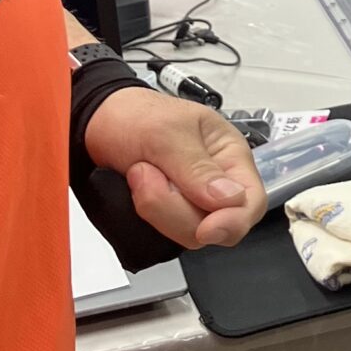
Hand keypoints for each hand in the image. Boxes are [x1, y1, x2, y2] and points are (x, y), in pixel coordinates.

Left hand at [84, 86, 266, 250]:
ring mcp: (192, 203)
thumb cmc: (136, 115)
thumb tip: (230, 199)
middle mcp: (217, 183)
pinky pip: (165, 235)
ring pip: (188, 233)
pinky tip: (138, 191)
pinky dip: (147, 217)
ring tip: (141, 174)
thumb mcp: (167, 132)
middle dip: (176, 209)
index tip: (206, 228)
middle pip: (216, 225)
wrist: (99, 122)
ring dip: (157, 209)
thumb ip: (197, 167)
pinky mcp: (169, 216)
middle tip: (147, 174)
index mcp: (230, 155)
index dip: (233, 220)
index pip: (250, 201)